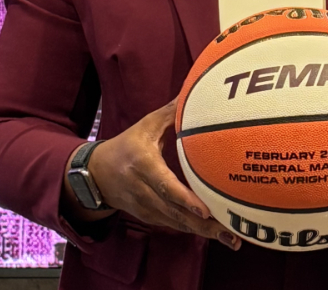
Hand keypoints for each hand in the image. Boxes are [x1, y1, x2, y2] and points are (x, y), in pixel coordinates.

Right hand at [85, 98, 240, 249]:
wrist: (96, 175)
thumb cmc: (126, 146)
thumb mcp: (144, 126)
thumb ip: (169, 113)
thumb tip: (192, 90)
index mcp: (143, 165)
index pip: (165, 186)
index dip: (185, 199)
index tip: (205, 209)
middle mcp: (143, 190)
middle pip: (175, 212)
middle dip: (203, 224)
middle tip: (231, 230)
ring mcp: (145, 208)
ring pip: (177, 223)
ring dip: (203, 232)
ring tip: (232, 238)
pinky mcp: (149, 217)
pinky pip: (174, 226)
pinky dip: (194, 231)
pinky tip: (216, 235)